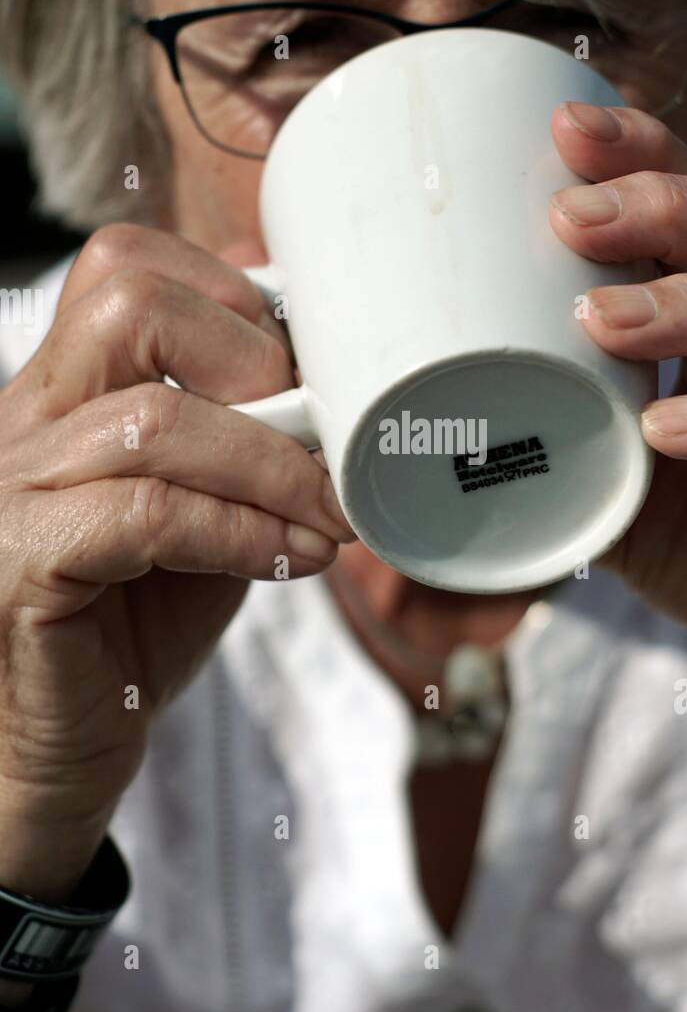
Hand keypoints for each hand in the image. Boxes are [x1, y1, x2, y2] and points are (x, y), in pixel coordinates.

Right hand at [0, 224, 353, 887]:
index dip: (235, 297)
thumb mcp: (201, 507)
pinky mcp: (21, 565)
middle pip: (130, 302)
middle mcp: (25, 419)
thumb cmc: (134, 621)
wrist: (56, 745)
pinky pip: (145, 516)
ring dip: (274, 468)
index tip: (310, 371)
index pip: (127, 266)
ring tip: (331, 515)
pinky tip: (291, 558)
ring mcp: (12, 488)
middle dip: (254, 361)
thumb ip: (241, 439)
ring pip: (153, 422)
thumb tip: (321, 369)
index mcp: (64, 389)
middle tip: (318, 433)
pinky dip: (241, 532)